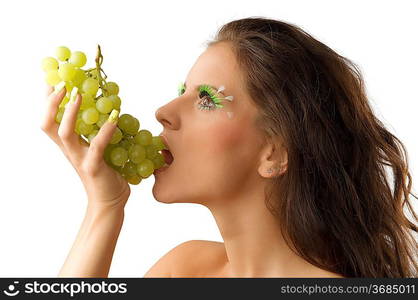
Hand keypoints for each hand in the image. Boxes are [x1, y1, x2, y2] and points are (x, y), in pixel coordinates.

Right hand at [41, 85, 129, 209]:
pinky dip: (105, 130)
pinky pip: (97, 146)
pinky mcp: (93, 167)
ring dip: (71, 113)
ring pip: (65, 134)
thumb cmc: (105, 173)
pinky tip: (114, 117)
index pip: (50, 121)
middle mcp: (69, 151)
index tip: (52, 80)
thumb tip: (105, 111)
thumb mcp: (96, 149)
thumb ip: (94, 133)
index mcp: (69, 145)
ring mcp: (79, 159)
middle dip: (52, 103)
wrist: (110, 200)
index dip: (47, 102)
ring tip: (79, 94)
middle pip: (48, 125)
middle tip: (63, 84)